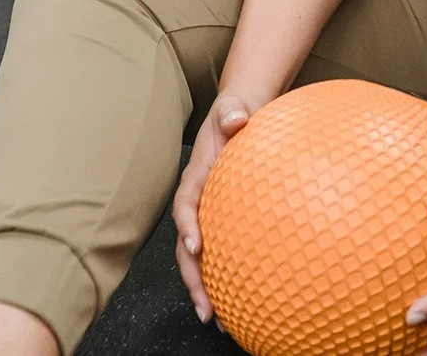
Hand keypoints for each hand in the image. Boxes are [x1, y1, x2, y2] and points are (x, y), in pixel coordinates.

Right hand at [172, 91, 263, 324]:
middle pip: (188, 246)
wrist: (240, 116)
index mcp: (196, 177)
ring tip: (217, 319)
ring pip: (200, 257)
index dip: (186, 226)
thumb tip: (237, 118)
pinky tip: (240, 301)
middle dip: (193, 278)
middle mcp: (198, 201)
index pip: (186, 204)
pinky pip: (220, 253)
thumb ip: (232, 112)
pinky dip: (225, 278)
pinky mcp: (223, 222)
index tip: (196, 246)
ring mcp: (208, 214)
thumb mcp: (232, 109)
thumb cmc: (235, 114)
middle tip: (206, 308)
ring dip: (205, 288)